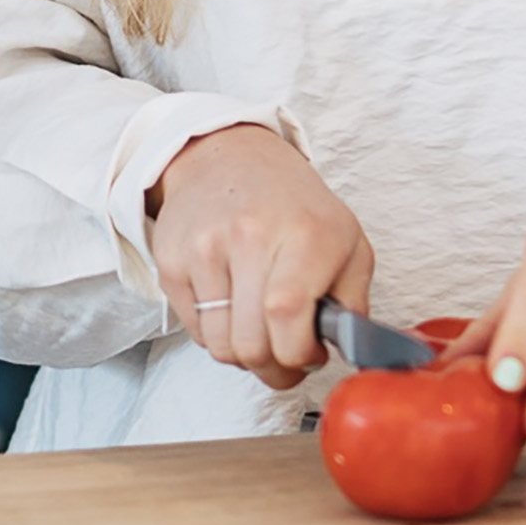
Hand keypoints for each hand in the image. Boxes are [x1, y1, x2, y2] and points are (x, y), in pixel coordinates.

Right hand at [148, 123, 372, 388]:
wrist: (229, 157)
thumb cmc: (293, 206)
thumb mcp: (347, 240)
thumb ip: (354, 301)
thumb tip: (353, 350)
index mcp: (303, 233)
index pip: (288, 316)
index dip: (299, 353)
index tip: (310, 354)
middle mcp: (250, 236)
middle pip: (253, 344)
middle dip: (275, 368)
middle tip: (286, 356)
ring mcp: (204, 249)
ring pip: (221, 347)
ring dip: (244, 355)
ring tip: (260, 330)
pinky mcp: (171, 262)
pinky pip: (195, 332)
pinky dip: (217, 334)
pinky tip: (234, 307)